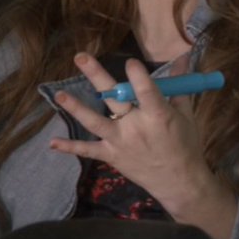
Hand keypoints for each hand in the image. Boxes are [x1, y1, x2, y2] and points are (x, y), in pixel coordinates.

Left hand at [49, 53, 214, 210]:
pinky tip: (52, 143)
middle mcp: (136, 127)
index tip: (130, 62)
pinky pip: (88, 151)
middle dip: (97, 76)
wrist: (178, 181)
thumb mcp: (186, 114)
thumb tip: (182, 57)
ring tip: (59, 95)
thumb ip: (178, 85)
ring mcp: (120, 142)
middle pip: (114, 98)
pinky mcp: (111, 155)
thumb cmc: (185, 145)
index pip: (146, 91)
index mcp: (158, 116)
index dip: (138, 76)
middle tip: (81, 57)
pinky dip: (70, 147)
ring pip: (95, 122)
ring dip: (77, 108)